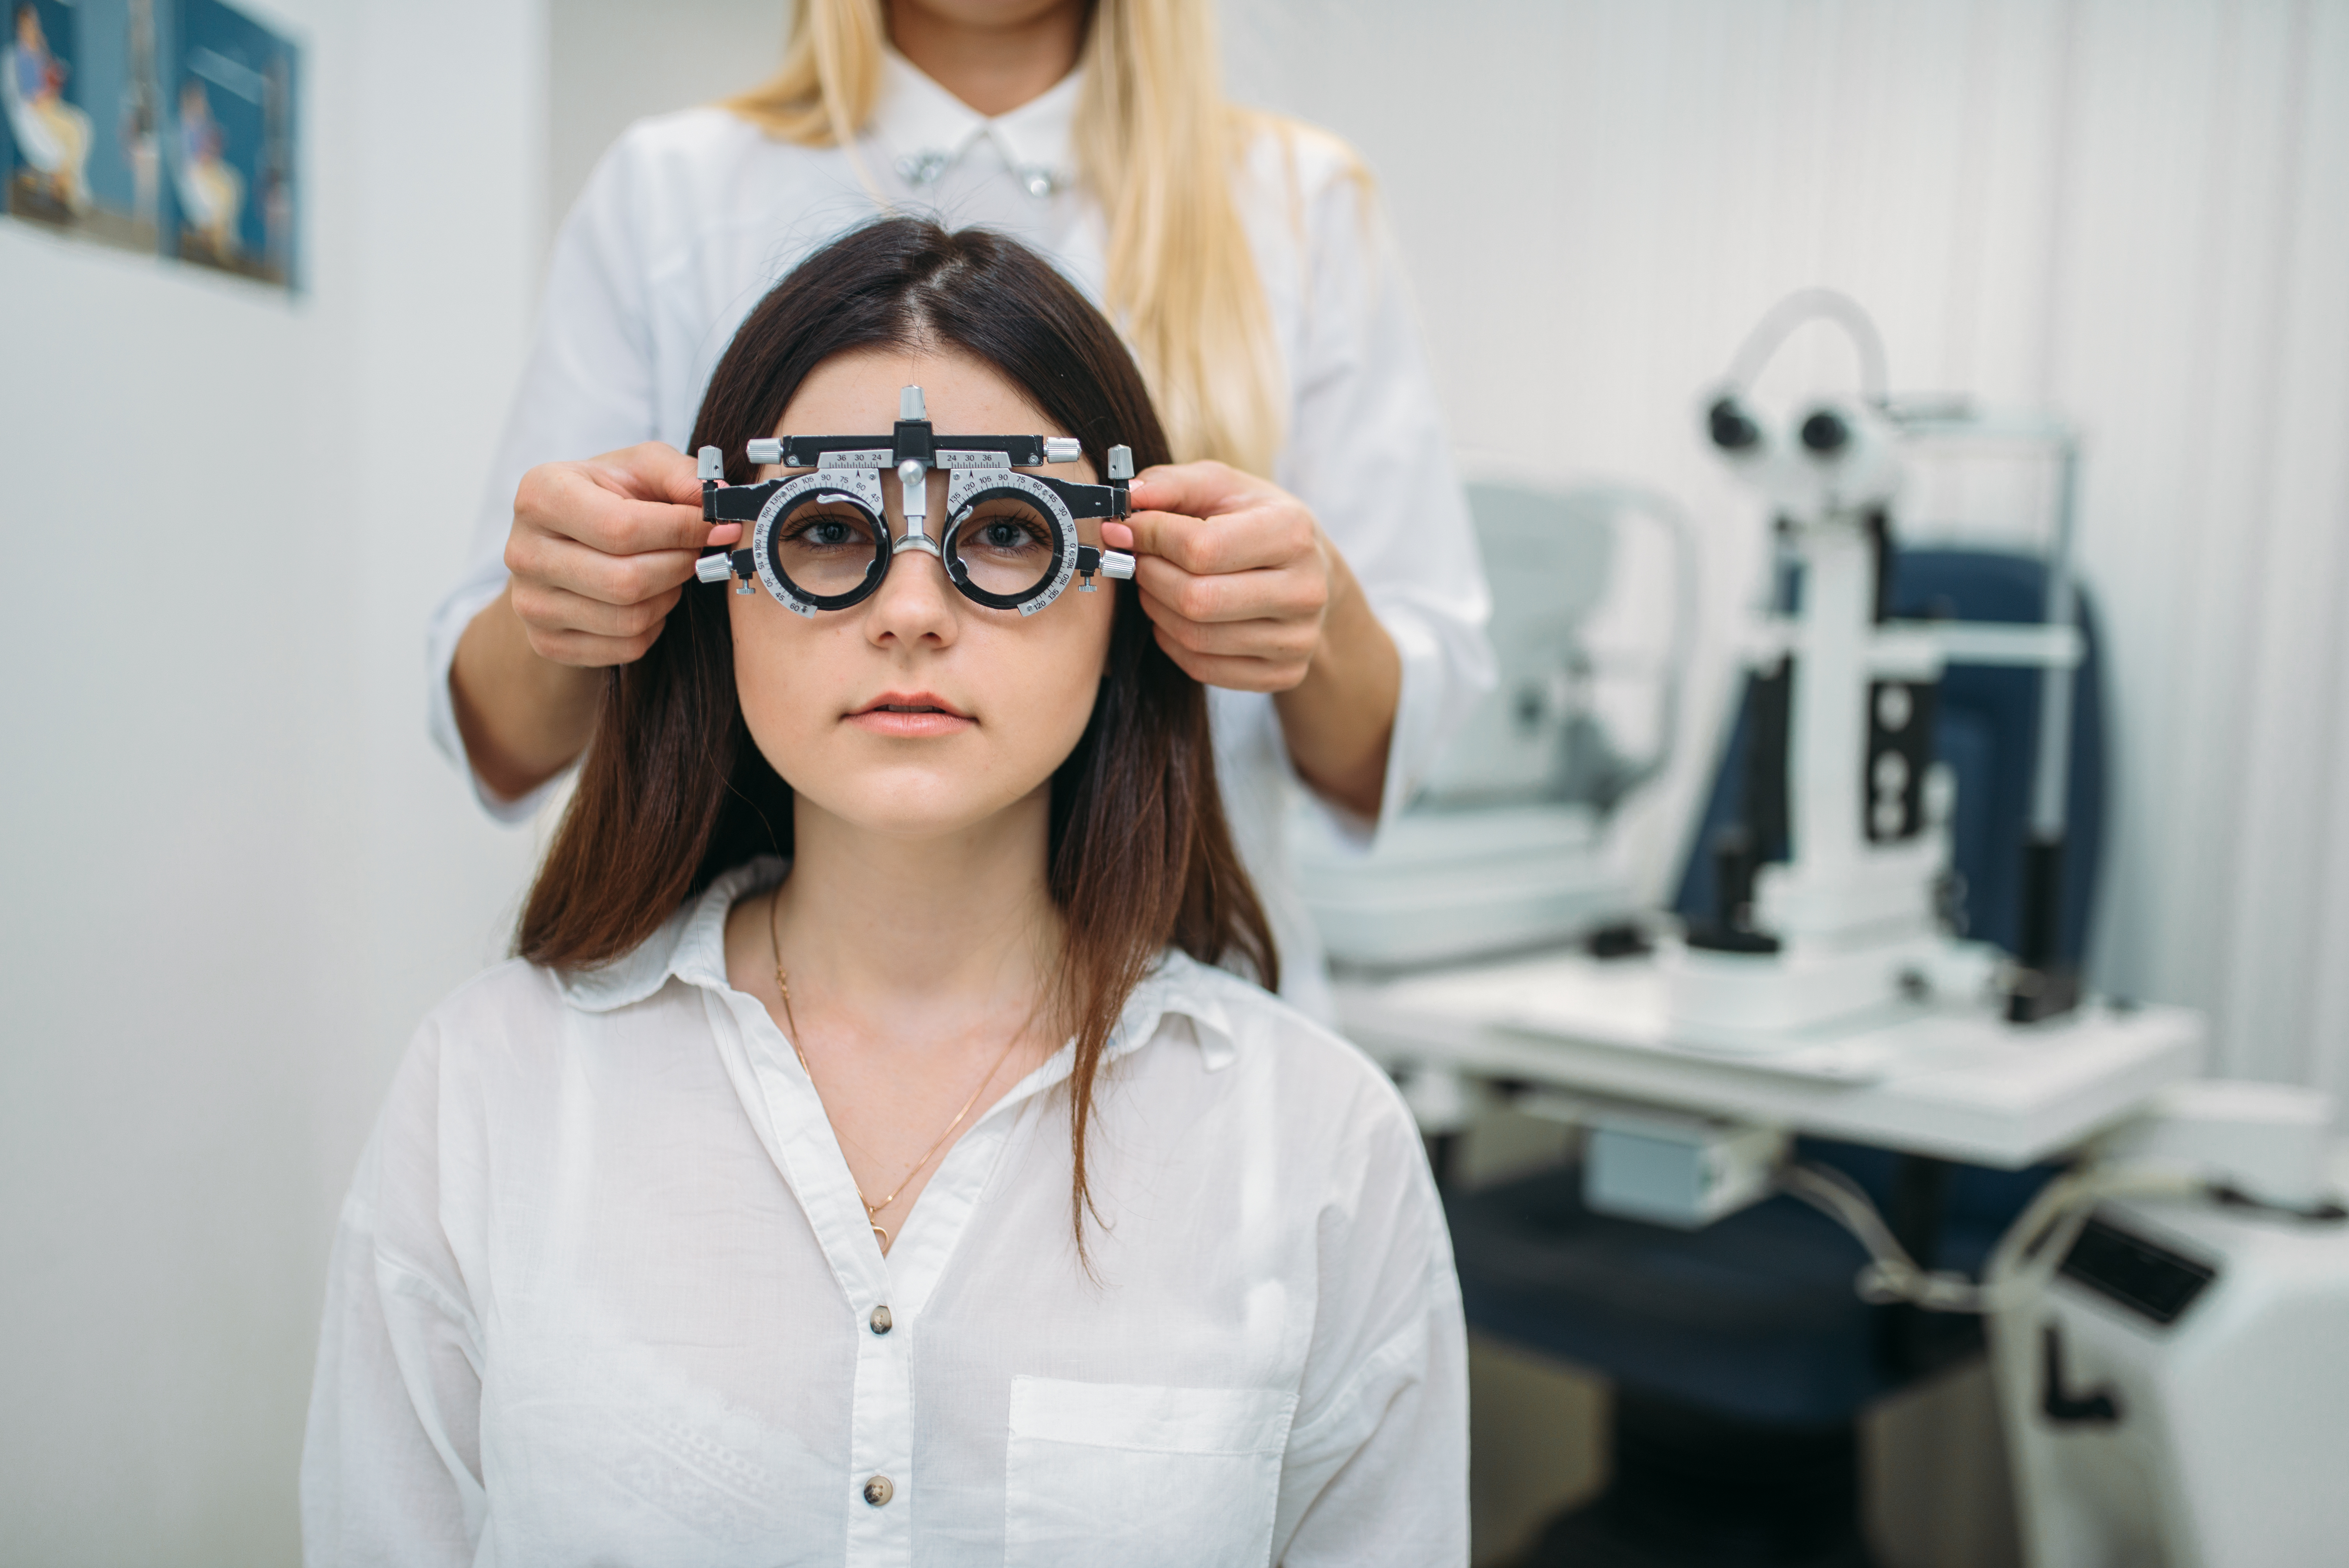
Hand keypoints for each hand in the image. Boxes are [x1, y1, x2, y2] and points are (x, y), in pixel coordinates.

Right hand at [503, 443, 739, 666]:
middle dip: (678, 566)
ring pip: (629, 618)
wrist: (563, 542)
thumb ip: (682, 474)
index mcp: (540, 495)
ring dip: (669, 596)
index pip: (622, 528)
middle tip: (697, 552)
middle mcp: (523, 551)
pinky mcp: (547, 642)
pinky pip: (625, 647)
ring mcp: (530, 603)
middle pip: (626, 580)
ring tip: (671, 570)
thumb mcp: (642, 467)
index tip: (717, 527)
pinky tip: (650, 598)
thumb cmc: (609, 497)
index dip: (681, 531)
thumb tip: (720, 497)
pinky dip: (654, 626)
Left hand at [1106, 462, 1400, 817]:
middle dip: (1150, 576)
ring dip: (1156, 609)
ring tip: (1154, 585)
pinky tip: (1173, 617)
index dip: (1150, 537)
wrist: (1312, 573)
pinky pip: (1204, 668)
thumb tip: (1127, 499)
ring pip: (1195, 637)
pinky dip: (1172, 643)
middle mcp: (1305, 590)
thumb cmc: (1257, 522)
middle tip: (1138, 560)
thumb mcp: (1222, 486)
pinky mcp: (1285, 674)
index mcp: (1293, 533)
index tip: (1126, 529)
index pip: (1202, 547)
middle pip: (1196, 599)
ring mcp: (1298, 639)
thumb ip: (1172, 484)